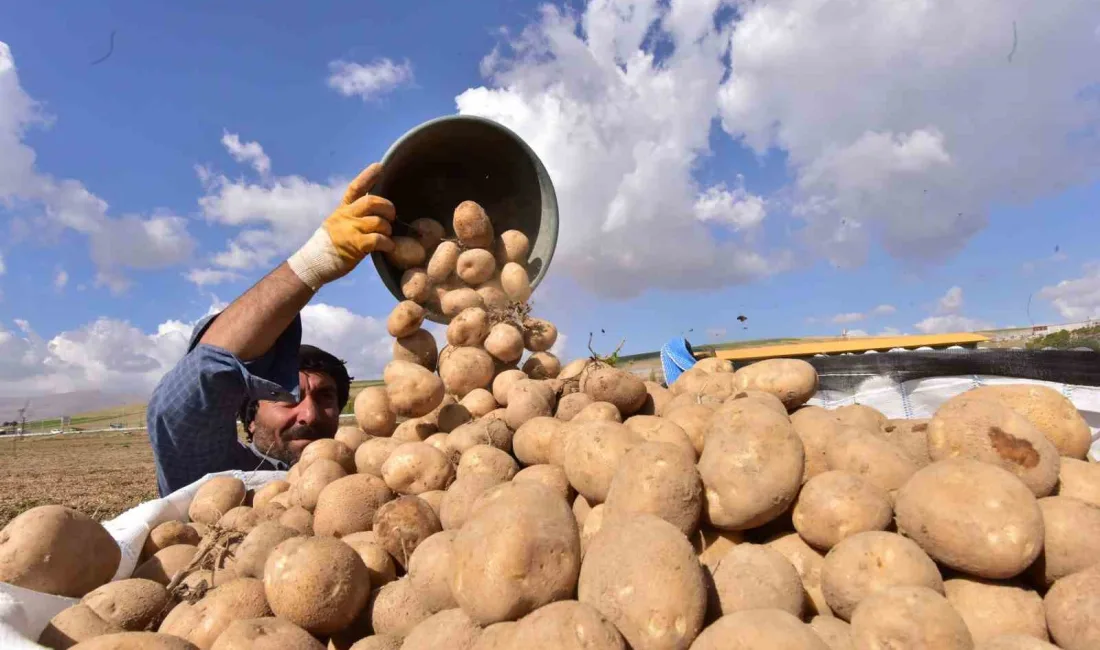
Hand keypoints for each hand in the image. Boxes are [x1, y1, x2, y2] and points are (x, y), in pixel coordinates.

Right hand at [287, 163, 395, 289]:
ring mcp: (350, 230)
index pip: (355, 188)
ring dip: (388, 229)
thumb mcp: (339, 222)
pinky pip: (378, 239)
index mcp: (343, 209)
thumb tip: (375, 210)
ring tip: (387, 236)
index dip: (368, 176)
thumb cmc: (332, 243)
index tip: (379, 166)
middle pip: (372, 202)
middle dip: (387, 208)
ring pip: (378, 222)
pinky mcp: (355, 245)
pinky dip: (388, 243)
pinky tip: (389, 246)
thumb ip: (354, 214)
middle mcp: (346, 216)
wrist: (316, 262)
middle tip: (392, 216)